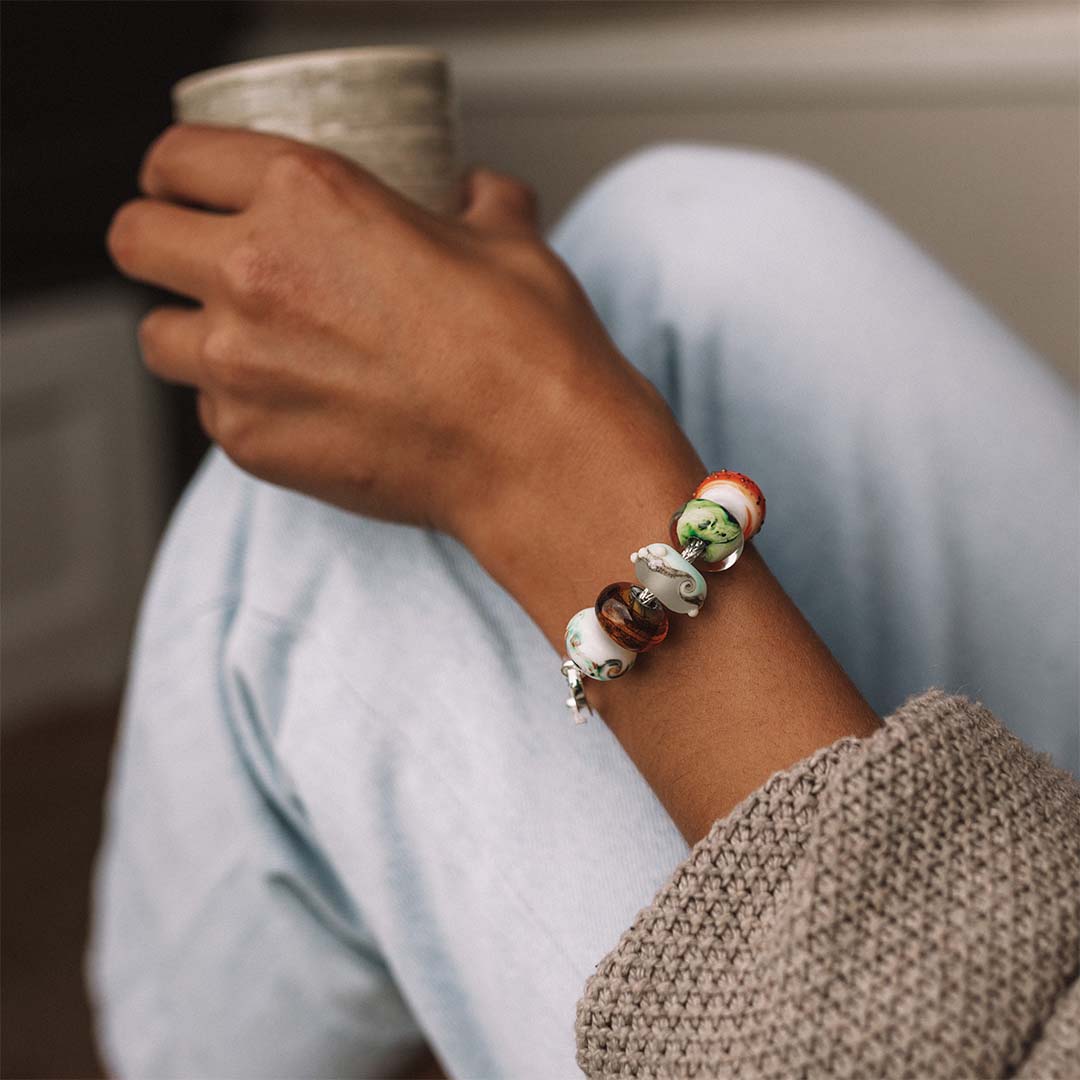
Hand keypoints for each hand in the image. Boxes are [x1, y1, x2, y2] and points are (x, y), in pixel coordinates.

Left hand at [106, 123, 682, 547]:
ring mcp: (241, 365)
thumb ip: (474, 201)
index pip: (179, 158)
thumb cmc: (527, 349)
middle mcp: (255, 272)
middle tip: (205, 262)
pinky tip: (297, 406)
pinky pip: (209, 413)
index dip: (178, 173)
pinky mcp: (250, 442)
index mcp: (309, 197)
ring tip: (250, 345)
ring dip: (193, 334)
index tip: (188, 190)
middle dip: (164, 244)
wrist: (534, 456)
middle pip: (134, 239)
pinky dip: (239, 406)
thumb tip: (473, 195)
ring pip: (155, 337)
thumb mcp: (508, 239)